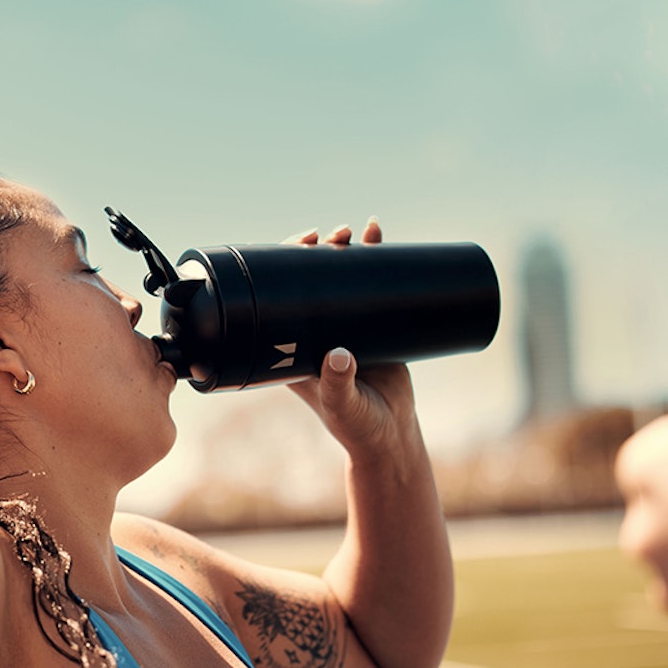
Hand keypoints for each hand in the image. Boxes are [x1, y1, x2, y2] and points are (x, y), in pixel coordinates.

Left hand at [282, 218, 420, 454]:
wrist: (390, 435)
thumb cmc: (357, 426)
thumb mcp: (344, 405)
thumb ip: (338, 384)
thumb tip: (339, 356)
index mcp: (289, 345)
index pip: (276, 295)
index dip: (283, 264)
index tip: (303, 244)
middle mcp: (311, 331)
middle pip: (307, 279)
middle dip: (318, 250)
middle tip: (336, 235)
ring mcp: (341, 326)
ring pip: (339, 277)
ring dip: (347, 250)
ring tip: (363, 231)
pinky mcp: (370, 326)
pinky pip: (370, 286)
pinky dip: (375, 260)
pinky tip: (381, 237)